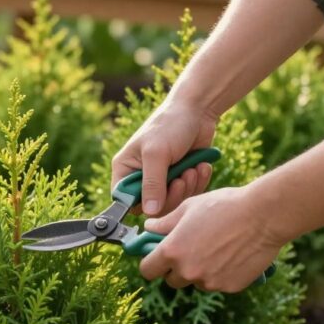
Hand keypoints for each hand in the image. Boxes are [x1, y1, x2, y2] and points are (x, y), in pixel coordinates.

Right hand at [111, 100, 218, 216]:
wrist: (198, 111)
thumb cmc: (170, 125)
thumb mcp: (157, 154)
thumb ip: (152, 184)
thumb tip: (149, 212)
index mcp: (125, 169)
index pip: (123, 200)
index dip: (139, 205)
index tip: (158, 200)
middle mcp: (141, 177)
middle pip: (151, 207)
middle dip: (171, 195)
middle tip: (181, 179)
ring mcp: (162, 179)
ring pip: (172, 203)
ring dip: (187, 188)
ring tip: (192, 169)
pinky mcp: (181, 178)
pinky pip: (188, 194)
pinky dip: (197, 183)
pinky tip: (200, 167)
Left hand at [138, 185, 286, 292]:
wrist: (263, 216)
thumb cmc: (224, 206)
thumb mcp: (189, 208)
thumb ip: (165, 222)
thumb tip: (149, 227)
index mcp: (172, 251)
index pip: (147, 270)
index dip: (151, 264)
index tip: (157, 258)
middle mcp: (188, 271)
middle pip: (171, 280)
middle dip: (176, 269)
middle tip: (189, 251)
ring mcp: (209, 282)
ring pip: (196, 282)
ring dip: (200, 272)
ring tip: (216, 249)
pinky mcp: (230, 287)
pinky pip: (218, 284)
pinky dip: (221, 274)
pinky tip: (232, 255)